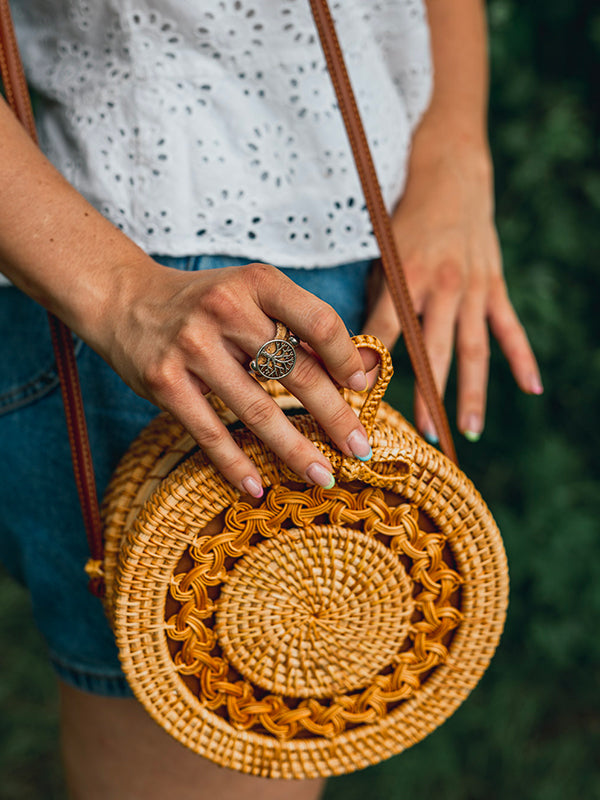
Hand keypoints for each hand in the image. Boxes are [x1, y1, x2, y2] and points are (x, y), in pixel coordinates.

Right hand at [93, 259, 371, 495]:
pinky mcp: (165, 383)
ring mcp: (193, 348)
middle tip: (360, 449)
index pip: (318, 322)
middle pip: (296, 372)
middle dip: (335, 417)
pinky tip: (257, 488)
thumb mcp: (252, 295)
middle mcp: (227, 310)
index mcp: (257, 282)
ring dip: (295, 451)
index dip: (346, 359)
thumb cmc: (204, 303)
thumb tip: (361, 370)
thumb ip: (300, 326)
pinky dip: (236, 465)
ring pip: (258, 411)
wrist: (125, 300)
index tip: (361, 389)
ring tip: (322, 476)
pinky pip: (210, 432)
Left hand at [362, 137, 542, 441]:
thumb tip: (363, 348)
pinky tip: (532, 389)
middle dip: (428, 394)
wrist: (450, 179)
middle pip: (434, 350)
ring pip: (474, 348)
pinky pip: (510, 328)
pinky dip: (522, 358)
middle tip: (424, 433)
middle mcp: (441, 286)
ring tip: (468, 428)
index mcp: (404, 277)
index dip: (371, 365)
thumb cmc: (405, 224)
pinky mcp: (494, 286)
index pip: (385, 331)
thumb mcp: (381, 256)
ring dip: (472, 391)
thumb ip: (377, 301)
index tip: (361, 401)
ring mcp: (473, 288)